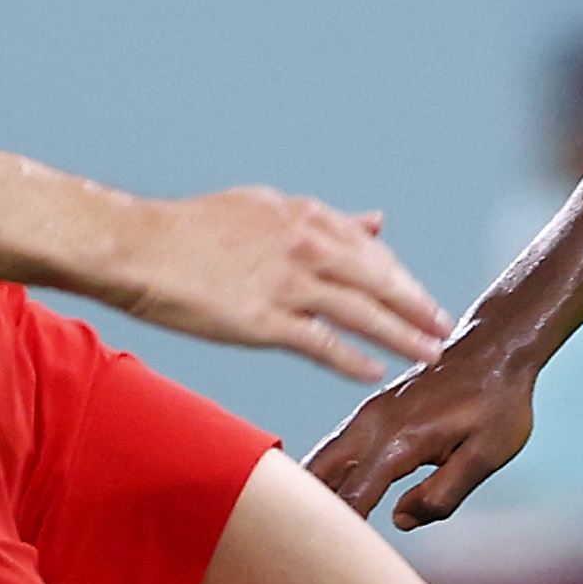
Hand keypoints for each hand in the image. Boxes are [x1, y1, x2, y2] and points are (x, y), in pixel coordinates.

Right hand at [102, 188, 448, 380]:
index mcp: (306, 218)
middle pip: (380, 281)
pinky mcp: (263, 319)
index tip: (422, 300)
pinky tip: (376, 374)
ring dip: (402, 336)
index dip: (401, 279)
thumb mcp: (266, 209)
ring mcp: (286, 283)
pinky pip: (322, 344)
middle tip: (447, 328)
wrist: (135, 247)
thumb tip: (377, 222)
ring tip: (431, 355)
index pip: (372, 252)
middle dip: (418, 307)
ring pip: (362, 313)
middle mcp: (305, 246)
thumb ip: (325, 220)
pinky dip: (354, 359)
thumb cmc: (192, 230)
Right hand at [310, 330, 544, 527]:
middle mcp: (372, 426)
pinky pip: (337, 448)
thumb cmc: (498, 403)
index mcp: (400, 441)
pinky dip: (327, 474)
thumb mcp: (486, 456)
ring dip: (314, 493)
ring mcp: (368, 416)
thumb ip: (443, 494)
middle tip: (302, 549)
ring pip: (322, 460)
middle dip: (309, 512)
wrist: (496, 347)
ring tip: (308, 531)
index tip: (323, 561)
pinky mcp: (372, 413)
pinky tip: (328, 498)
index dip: (339, 532)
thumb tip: (399, 519)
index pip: (354, 497)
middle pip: (319, 476)